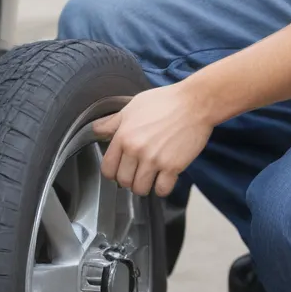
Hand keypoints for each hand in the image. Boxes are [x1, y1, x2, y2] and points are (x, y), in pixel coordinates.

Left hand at [91, 84, 212, 196]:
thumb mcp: (132, 107)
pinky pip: (161, 189)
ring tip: (150, 178)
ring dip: (144, 186)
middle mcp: (136, 151)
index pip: (108, 169)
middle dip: (129, 180)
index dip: (113, 173)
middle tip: (137, 174)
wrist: (196, 102)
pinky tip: (164, 180)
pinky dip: (162, 188)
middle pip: (123, 181)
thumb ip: (112, 122)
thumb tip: (95, 129)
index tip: (120, 170)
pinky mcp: (173, 166)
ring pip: (140, 189)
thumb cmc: (165, 102)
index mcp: (123, 137)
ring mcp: (154, 160)